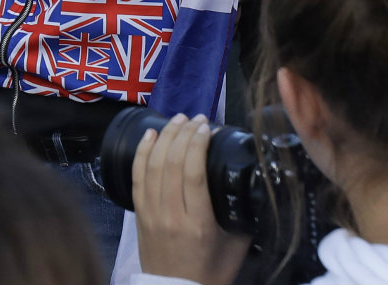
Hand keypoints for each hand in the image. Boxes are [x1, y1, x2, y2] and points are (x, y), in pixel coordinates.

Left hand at [133, 114, 250, 284]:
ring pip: (152, 165)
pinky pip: (136, 175)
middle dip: (184, 133)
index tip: (207, 127)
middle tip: (196, 118)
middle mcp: (171, 215)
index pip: (194, 173)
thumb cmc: (209, 272)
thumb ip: (243, 215)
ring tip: (177, 119)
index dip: (198, 143)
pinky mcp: (138, 213)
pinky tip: (150, 134)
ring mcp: (151, 213)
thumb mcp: (237, 247)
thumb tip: (251, 183)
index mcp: (198, 224)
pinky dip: (141, 151)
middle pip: (171, 162)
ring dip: (165, 137)